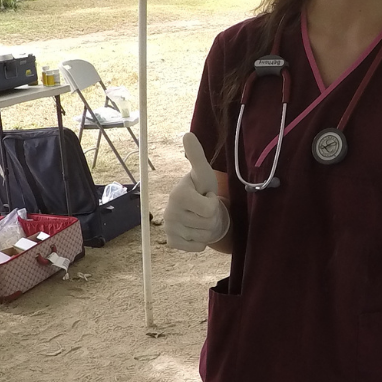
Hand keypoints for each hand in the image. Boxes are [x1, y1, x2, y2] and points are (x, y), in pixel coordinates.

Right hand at [163, 133, 229, 251]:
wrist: (193, 210)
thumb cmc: (201, 189)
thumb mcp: (203, 173)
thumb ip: (197, 156)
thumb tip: (188, 134)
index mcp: (178, 194)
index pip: (210, 208)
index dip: (213, 202)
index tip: (205, 195)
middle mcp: (169, 213)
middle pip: (209, 223)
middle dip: (212, 216)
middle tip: (203, 208)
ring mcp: (169, 229)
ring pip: (205, 237)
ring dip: (207, 228)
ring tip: (200, 217)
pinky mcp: (172, 243)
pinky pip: (198, 247)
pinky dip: (201, 241)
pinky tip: (194, 230)